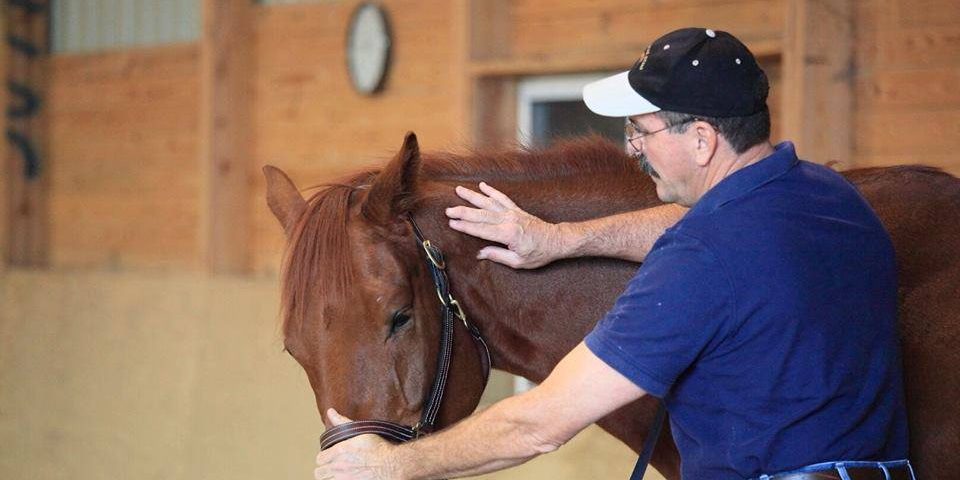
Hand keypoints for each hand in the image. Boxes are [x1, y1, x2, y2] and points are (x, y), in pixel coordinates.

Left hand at [315, 409, 398, 479]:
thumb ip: (342, 422)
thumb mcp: (360, 431)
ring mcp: (344, 479)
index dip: (323, 457)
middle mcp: (339, 467)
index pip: (320, 458)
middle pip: (319, 472)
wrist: (391, 464)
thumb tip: (331, 412)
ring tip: (336, 474)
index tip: (329, 457)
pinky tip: (346, 478)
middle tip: (331, 467)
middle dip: (324, 469)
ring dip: (330, 477)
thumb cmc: (378, 448)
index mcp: (339, 452)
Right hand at [445, 182, 564, 268]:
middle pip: (481, 214)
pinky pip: (502, 198)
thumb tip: (480, 253)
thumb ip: (498, 256)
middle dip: (463, 211)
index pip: (481, 230)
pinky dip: (492, 191)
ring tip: (459, 190)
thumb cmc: (539, 253)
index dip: (465, 226)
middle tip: (448, 210)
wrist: (556, 241)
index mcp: (508, 234)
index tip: (452, 223)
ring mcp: (513, 212)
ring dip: (473, 196)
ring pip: (489, 203)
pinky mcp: (516, 209)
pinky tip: (482, 186)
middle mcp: (509, 220)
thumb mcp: (518, 262)